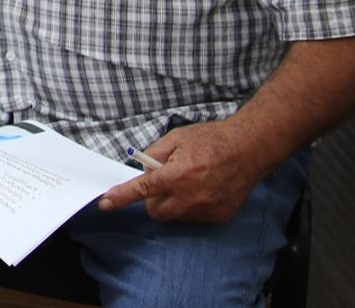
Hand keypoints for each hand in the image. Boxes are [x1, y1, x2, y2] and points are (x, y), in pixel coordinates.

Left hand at [95, 120, 275, 222]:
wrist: (249, 149)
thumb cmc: (211, 140)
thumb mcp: (176, 137)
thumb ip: (155, 154)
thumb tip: (142, 170)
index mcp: (179, 174)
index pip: (144, 189)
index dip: (122, 197)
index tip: (105, 203)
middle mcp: (192, 196)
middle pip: (156, 212)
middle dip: (153, 200)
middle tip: (163, 182)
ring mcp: (207, 209)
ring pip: (175, 216)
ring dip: (172, 203)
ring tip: (188, 182)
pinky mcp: (218, 216)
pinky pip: (193, 217)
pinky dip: (190, 206)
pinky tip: (202, 189)